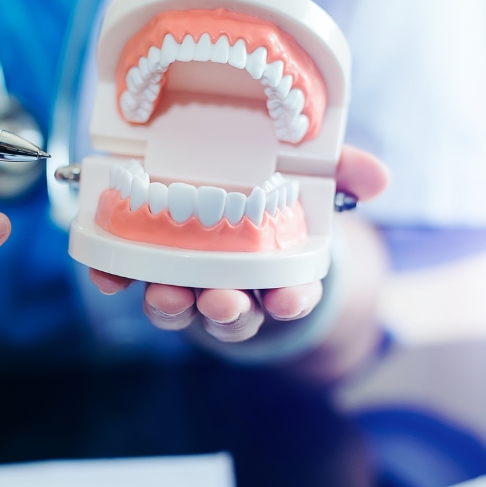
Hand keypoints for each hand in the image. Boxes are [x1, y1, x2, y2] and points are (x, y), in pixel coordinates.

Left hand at [89, 146, 388, 341]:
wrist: (222, 196)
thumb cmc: (274, 199)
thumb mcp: (313, 181)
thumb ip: (344, 173)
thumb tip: (378, 178)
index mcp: (277, 272)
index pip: (290, 295)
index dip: (291, 300)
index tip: (287, 299)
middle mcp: (232, 286)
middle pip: (232, 312)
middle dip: (227, 312)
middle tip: (221, 302)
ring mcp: (187, 281)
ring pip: (179, 307)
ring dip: (171, 305)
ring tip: (166, 294)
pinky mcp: (145, 266)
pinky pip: (129, 278)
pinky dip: (116, 278)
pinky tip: (107, 274)